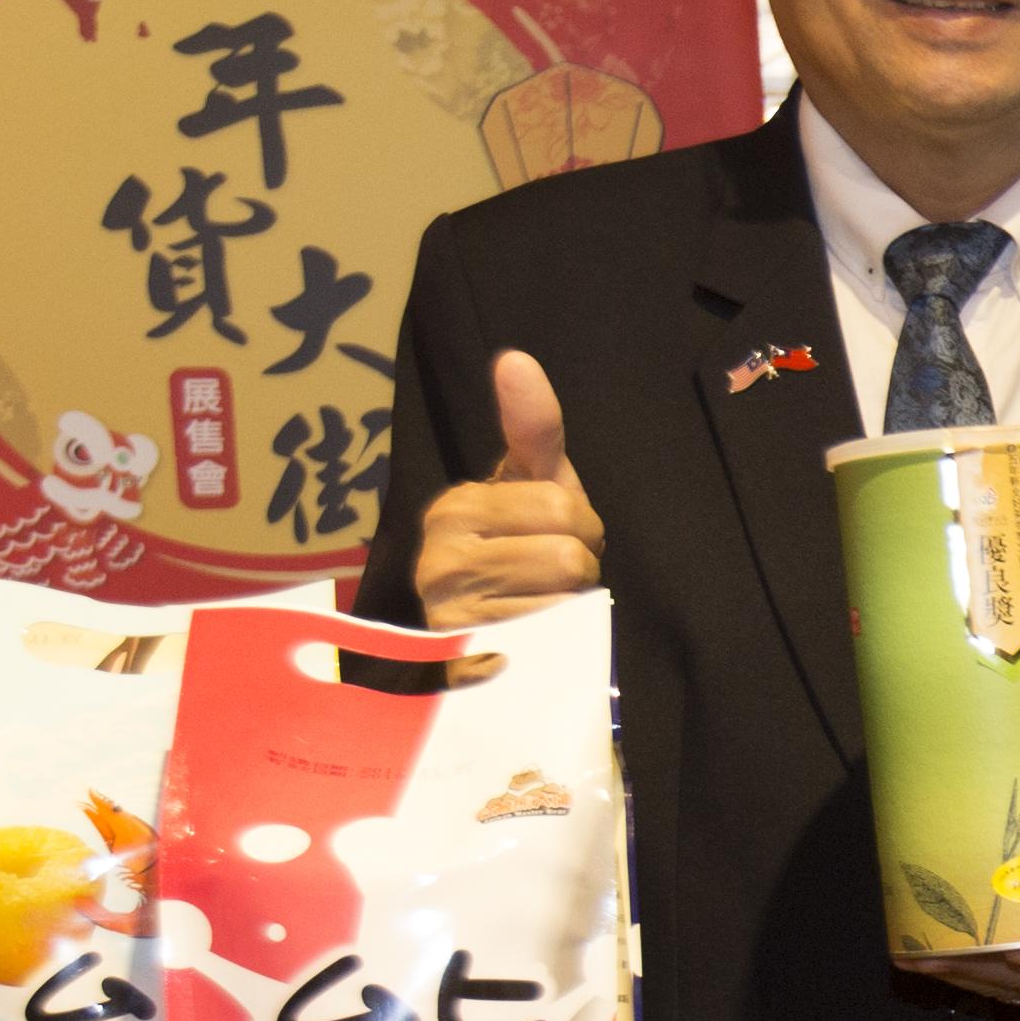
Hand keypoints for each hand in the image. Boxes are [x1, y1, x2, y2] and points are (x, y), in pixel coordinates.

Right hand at [414, 350, 602, 629]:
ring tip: (538, 603)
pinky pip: (548, 641)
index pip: (565, 504)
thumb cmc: (515, 549)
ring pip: (564, 597)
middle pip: (570, 554)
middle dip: (579, 565)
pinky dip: (557, 642)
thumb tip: (515, 357)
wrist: (486, 639)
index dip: (581, 524)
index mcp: (454, 507)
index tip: (553, 532)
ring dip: (570, 604)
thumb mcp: (527, 484)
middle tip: (549, 575)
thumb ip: (532, 428)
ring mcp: (446, 613)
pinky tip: (530, 639)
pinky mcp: (464, 663)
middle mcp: (438, 556)